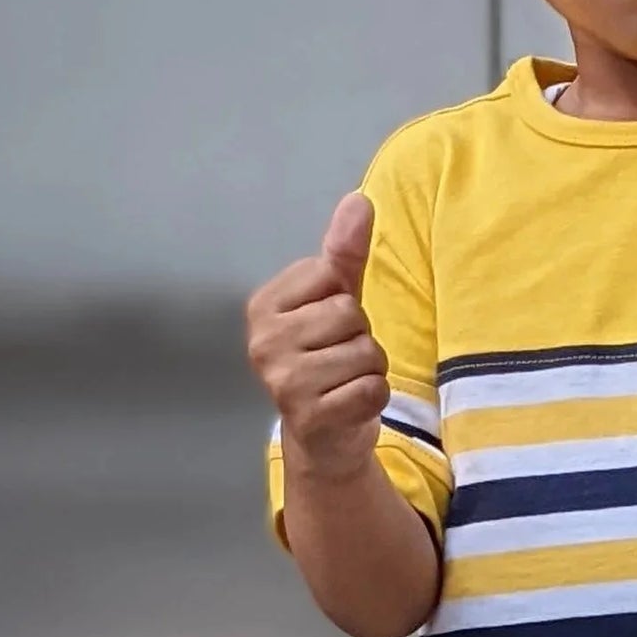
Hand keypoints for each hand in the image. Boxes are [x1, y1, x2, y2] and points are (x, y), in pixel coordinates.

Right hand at [245, 192, 389, 479]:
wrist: (323, 436)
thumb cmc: (328, 359)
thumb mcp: (335, 300)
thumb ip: (344, 252)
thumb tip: (359, 199)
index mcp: (263, 306)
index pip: (333, 277)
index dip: (345, 301)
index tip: (327, 327)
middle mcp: (264, 342)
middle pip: (351, 314)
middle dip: (360, 337)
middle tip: (339, 359)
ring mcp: (283, 382)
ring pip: (366, 353)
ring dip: (369, 370)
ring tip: (345, 382)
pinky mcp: (309, 417)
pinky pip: (372, 389)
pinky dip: (373, 398)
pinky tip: (350, 405)